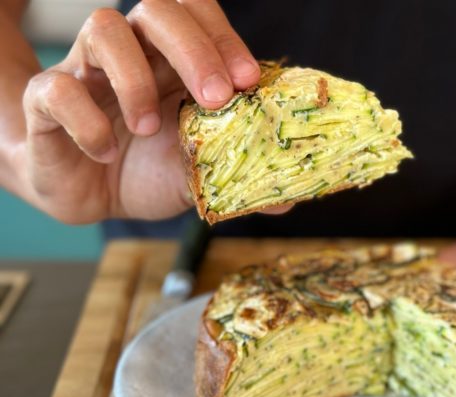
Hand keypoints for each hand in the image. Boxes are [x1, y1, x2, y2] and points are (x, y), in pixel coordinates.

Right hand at [20, 1, 278, 223]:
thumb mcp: (198, 174)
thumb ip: (236, 176)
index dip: (225, 39)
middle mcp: (133, 54)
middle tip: (215, 98)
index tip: (249, 80)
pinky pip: (59, 88)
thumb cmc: (147, 170)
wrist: (91, 196)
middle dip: (193, 50)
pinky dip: (86, 121)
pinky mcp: (48, 100)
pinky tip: (104, 152)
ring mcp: (88, 71)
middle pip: (157, 11)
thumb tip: (286, 198)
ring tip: (149, 128)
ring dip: (135, 80)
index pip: (199, 17)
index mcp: (174, 62)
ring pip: (104, 29)